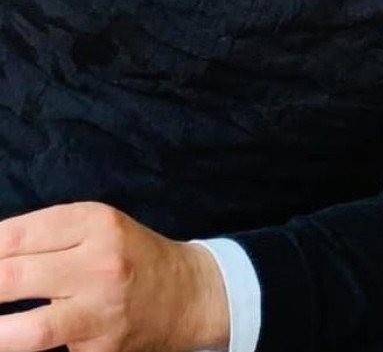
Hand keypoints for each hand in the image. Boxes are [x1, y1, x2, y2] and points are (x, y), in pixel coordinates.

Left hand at [0, 202, 228, 351]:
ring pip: (30, 330)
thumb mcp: (97, 226)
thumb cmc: (129, 254)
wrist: (184, 294)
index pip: (17, 235)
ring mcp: (101, 310)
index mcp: (94, 222)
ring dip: (0, 331)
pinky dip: (25, 345)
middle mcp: (99, 263)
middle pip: (15, 277)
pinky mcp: (102, 350)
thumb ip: (47, 234)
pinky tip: (13, 337)